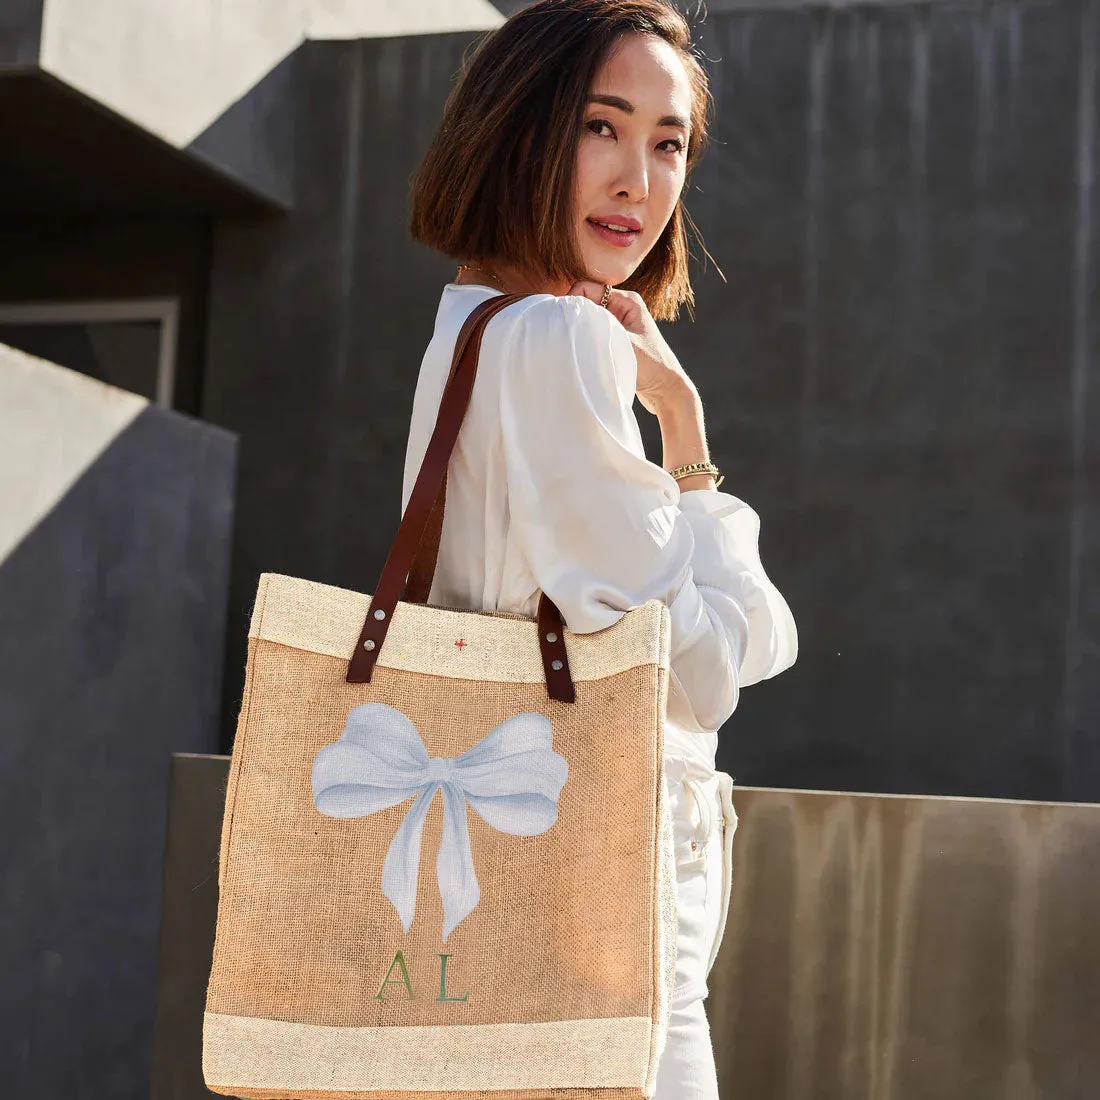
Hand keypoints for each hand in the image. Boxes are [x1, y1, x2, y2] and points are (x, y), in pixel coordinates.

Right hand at [567, 279, 695, 415]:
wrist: (666, 389)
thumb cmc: (652, 365)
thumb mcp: (625, 342)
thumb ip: (600, 326)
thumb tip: (572, 317)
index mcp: (627, 300)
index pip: (588, 288)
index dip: (572, 300)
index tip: (565, 320)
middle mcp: (621, 307)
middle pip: (586, 301)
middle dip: (574, 315)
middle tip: (566, 333)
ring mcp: (617, 324)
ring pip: (587, 318)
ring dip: (580, 329)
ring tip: (574, 343)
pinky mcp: (614, 339)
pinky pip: (592, 332)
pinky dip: (585, 339)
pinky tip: (582, 350)